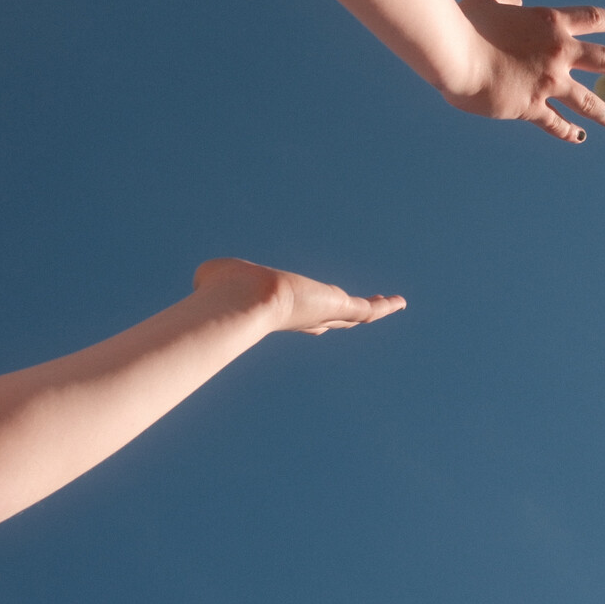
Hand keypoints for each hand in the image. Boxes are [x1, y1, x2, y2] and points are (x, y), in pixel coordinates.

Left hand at [193, 258, 405, 335]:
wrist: (246, 299)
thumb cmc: (224, 291)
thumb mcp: (217, 278)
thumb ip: (214, 277)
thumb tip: (204, 278)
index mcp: (281, 313)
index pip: (304, 321)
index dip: (312, 322)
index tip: (319, 326)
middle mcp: (304, 317)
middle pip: (331, 320)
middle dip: (342, 319)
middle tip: (356, 315)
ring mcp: (323, 314)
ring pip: (353, 315)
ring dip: (373, 309)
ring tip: (391, 305)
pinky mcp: (337, 308)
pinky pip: (366, 311)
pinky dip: (385, 307)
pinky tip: (400, 302)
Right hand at [449, 0, 604, 143]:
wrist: (454, 53)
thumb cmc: (463, 23)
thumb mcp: (485, 2)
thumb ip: (506, 2)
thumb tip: (516, 1)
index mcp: (550, 22)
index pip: (592, 19)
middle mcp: (558, 52)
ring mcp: (548, 81)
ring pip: (589, 100)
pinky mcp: (532, 106)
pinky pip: (555, 123)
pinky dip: (567, 132)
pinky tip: (579, 137)